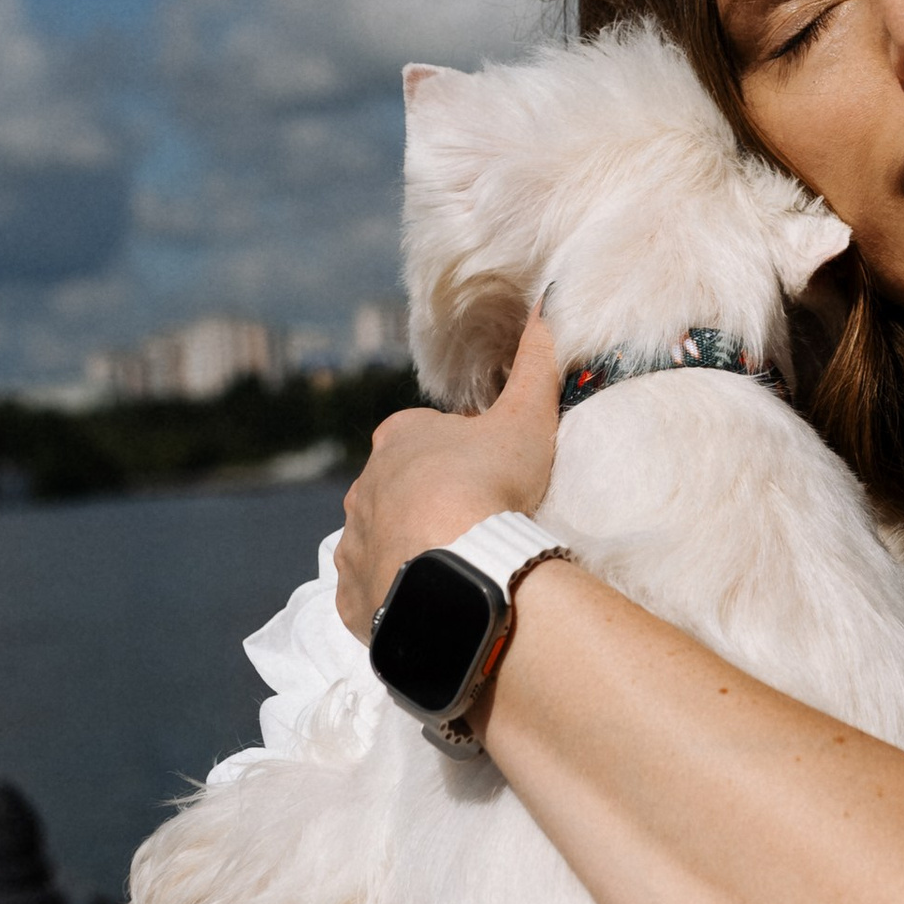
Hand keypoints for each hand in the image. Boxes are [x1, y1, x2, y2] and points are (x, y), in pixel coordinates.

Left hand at [334, 312, 561, 636]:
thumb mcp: (525, 417)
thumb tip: (550, 302)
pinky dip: (396, 596)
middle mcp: (365, 487)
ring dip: (411, 549)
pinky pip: (372, 593)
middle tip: (478, 525)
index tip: (490, 475)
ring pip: (381, 541)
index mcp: (398, 439)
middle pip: (398, 489)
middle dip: (430, 503)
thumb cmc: (490, 486)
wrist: (459, 571)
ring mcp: (355, 544)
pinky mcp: (353, 596)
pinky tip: (431, 601)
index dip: (460, 453)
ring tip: (458, 568)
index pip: (425, 436)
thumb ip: (536, 362)